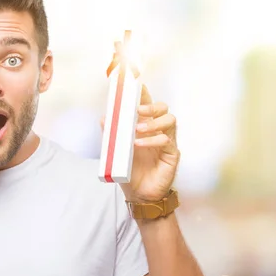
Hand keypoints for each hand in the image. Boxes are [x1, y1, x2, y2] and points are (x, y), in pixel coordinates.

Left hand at [101, 85, 179, 202]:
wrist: (139, 194)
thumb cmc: (131, 171)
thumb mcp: (116, 151)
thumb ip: (111, 134)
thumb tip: (103, 118)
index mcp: (145, 126)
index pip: (147, 103)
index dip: (143, 92)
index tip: (136, 81)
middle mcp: (157, 130)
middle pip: (163, 108)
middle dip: (151, 105)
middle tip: (137, 111)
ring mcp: (166, 141)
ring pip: (170, 120)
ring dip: (153, 122)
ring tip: (137, 130)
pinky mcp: (171, 154)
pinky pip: (167, 140)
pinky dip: (152, 140)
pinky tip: (139, 145)